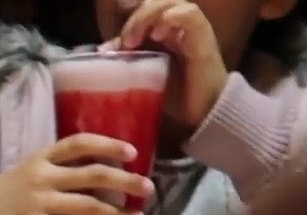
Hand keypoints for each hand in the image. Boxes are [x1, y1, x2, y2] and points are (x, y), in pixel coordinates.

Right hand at [0, 133, 152, 214]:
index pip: (79, 144)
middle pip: (92, 174)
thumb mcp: (34, 170)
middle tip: (148, 188)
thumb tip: (108, 177)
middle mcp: (44, 176)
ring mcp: (40, 202)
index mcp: (44, 157)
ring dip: (116, 214)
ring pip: (87, 205)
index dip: (107, 145)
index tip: (132, 153)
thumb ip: (64, 169)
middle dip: (124, 181)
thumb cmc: (13, 191)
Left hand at [105, 0, 228, 126]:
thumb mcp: (141, 74)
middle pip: (154, 0)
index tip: (111, 26)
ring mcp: (189, 28)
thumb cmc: (172, 93)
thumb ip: (126, 58)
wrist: (202, 113)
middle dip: (134, 15)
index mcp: (159, 29)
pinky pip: (190, 14)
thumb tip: (103, 48)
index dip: (128, 7)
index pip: (143, 4)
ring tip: (134, 41)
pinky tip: (159, 34)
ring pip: (169, 2)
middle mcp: (175, 24)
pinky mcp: (203, 36)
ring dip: (146, 15)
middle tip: (125, 41)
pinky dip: (170, 18)